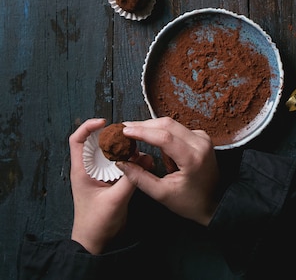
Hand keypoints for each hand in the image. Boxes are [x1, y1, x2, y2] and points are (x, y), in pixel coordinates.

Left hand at [69, 118, 150, 254]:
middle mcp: (90, 169)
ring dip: (124, 148)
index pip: (78, 140)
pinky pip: (120, 163)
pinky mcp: (111, 181)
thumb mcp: (115, 200)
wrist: (96, 245)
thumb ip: (130, 179)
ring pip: (111, 152)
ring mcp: (101, 175)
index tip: (105, 122)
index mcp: (82, 170)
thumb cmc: (96, 224)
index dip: (88, 126)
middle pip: (98, 142)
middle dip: (114, 135)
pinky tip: (142, 161)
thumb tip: (145, 158)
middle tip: (129, 135)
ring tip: (138, 148)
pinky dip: (130, 159)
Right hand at [117, 117, 219, 225]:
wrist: (216, 203)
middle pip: (167, 124)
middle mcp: (200, 142)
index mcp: (192, 158)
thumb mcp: (162, 194)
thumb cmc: (191, 202)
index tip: (124, 130)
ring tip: (139, 143)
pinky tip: (162, 153)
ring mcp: (202, 138)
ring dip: (153, 131)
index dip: (142, 131)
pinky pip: (178, 130)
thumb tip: (121, 162)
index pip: (164, 137)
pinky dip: (165, 136)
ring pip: (171, 124)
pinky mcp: (201, 137)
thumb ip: (140, 177)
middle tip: (125, 130)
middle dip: (144, 126)